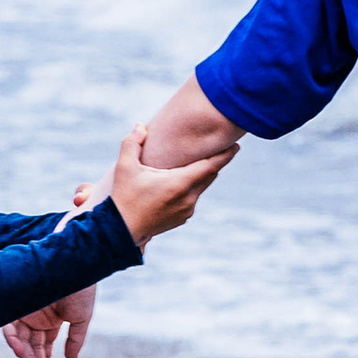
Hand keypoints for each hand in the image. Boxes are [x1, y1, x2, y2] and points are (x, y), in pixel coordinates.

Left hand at [4, 283, 96, 357]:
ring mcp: (25, 311)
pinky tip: (22, 351)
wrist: (76, 265)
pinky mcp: (17, 305)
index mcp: (51, 321)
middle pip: (31, 348)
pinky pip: (9, 327)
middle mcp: (35, 318)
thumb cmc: (81, 288)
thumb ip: (75, 341)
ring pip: (20, 341)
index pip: (43, 348)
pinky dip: (13, 340)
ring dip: (26, 356)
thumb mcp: (81, 319)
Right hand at [109, 126, 230, 248]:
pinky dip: (192, 187)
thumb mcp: (124, 168)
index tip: (237, 146)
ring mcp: (187, 210)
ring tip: (199, 162)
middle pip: (209, 175)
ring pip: (201, 187)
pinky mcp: (183, 218)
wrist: (120, 232)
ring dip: (202, 175)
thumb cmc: (123, 198)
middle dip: (215, 162)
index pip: (210, 166)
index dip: (225, 156)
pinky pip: (193, 198)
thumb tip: (140, 125)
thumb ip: (132, 143)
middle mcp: (188, 198)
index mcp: (179, 184)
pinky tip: (183, 180)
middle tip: (221, 147)